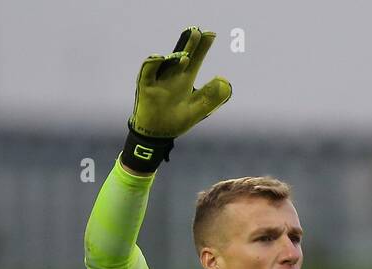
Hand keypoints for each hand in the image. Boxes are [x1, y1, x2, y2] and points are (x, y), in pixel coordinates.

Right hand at [130, 26, 231, 140]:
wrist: (157, 135)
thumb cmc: (176, 120)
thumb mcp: (198, 110)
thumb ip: (211, 97)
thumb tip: (225, 81)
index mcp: (185, 79)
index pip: (196, 59)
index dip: (203, 47)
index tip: (211, 34)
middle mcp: (172, 76)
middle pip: (182, 55)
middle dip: (189, 44)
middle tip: (197, 31)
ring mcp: (158, 79)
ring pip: (166, 62)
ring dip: (174, 57)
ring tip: (185, 56)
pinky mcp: (145, 86)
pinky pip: (147, 71)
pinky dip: (152, 63)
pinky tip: (160, 58)